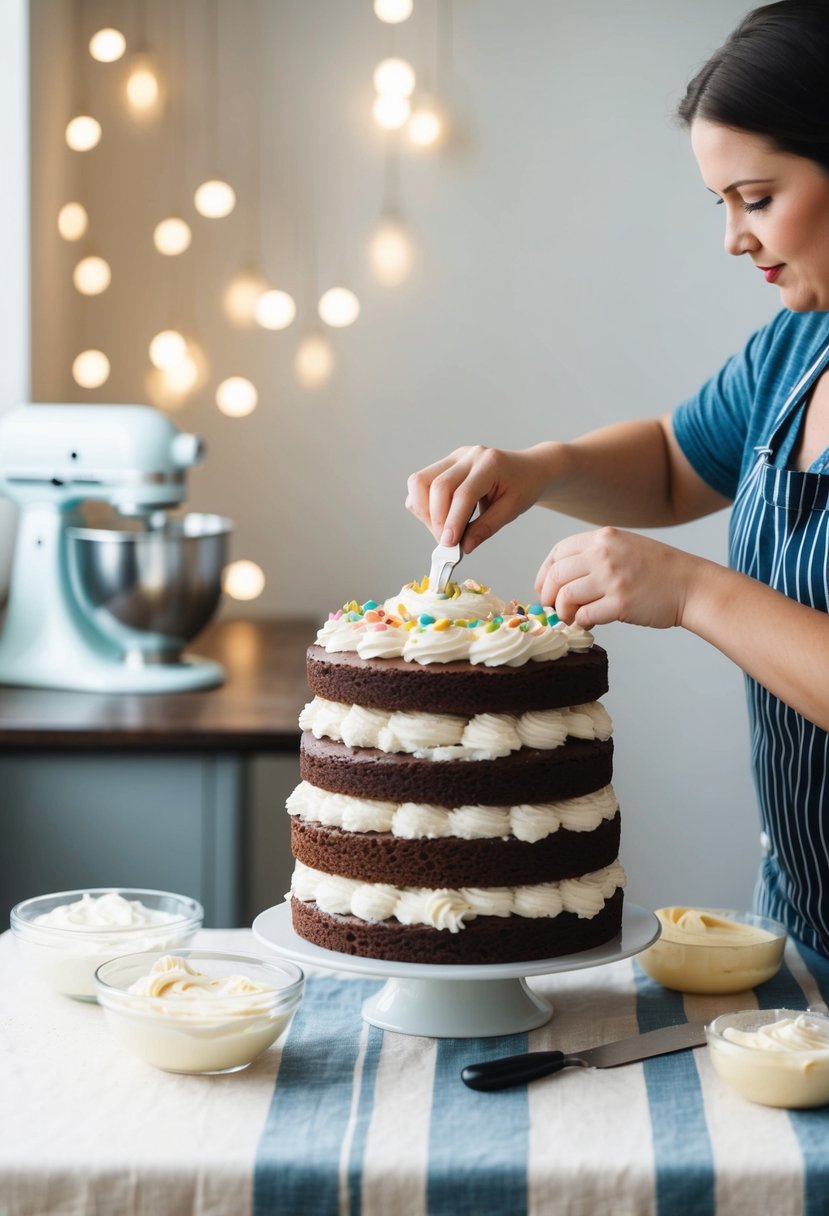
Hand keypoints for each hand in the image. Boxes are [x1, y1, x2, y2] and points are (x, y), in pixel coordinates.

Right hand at [406, 445, 548, 551]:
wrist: (527, 469)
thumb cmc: (523, 486)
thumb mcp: (512, 510)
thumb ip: (487, 527)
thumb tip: (464, 546)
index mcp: (490, 464)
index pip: (463, 494)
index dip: (453, 521)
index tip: (449, 544)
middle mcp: (468, 456)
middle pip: (437, 486)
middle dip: (436, 519)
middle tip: (446, 542)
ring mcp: (454, 457)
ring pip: (421, 481)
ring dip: (424, 511)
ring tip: (441, 530)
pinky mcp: (446, 464)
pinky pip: (422, 483)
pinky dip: (424, 504)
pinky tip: (440, 517)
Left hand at [535, 527, 697, 629]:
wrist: (691, 585)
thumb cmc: (658, 570)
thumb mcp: (625, 546)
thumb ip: (595, 555)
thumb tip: (561, 578)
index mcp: (603, 538)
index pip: (558, 552)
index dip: (545, 574)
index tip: (545, 590)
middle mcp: (604, 554)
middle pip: (557, 575)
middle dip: (548, 596)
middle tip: (554, 609)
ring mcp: (613, 578)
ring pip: (566, 596)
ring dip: (563, 612)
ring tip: (573, 617)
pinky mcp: (621, 603)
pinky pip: (585, 615)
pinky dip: (581, 622)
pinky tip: (590, 622)